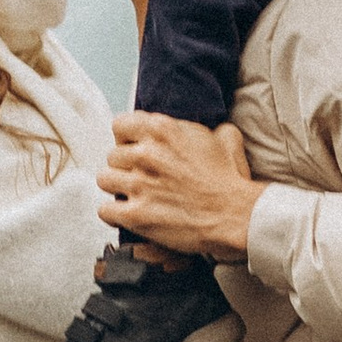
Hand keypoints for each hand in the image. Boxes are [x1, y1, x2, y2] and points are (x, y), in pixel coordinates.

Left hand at [99, 112, 257, 261]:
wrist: (237, 215)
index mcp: (162, 130)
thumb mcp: (225, 137)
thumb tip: (194, 129)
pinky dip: (114, 214)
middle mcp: (146, 154)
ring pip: (104, 180)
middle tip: (140, 177)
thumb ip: (201, 128)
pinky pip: (104, 210)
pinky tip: (127, 214)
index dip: (127, 139)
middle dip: (125, 167)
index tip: (134, 149)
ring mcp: (139, 185)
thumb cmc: (231, 179)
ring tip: (132, 195)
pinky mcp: (136, 215)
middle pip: (112, 155)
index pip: (120, 125)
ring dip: (117, 188)